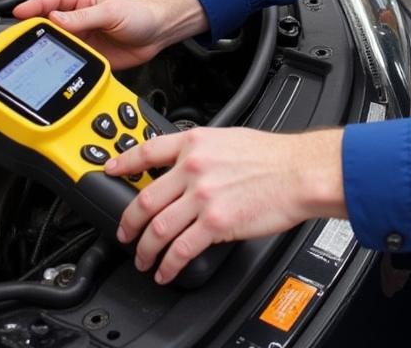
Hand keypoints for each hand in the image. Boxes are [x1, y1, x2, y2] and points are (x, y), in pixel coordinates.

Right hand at [13, 0, 207, 70]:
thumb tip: (56, 18)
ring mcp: (83, 39)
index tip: (18, 13)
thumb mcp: (111, 11)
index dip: (34, 6)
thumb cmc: (140, 14)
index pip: (52, 0)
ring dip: (47, 51)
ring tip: (35, 57)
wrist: (159, 33)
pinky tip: (55, 70)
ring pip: (57, 45)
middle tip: (20, 40)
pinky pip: (70, 61)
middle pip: (49, 25)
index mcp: (82, 1)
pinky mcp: (89, 57)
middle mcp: (79, 19)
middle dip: (34, 31)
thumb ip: (84, 16)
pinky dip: (61, 66)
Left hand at [105, 126, 345, 283]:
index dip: (122, 163)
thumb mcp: (232, 139)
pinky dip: (168, 265)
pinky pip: (180, 250)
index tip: (110, 171)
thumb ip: (204, 151)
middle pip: (144, 199)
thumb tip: (187, 165)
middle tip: (124, 233)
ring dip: (144, 250)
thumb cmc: (275, 156)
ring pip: (157, 229)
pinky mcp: (215, 222)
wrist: (300, 171)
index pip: (147, 151)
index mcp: (197, 142)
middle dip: (128, 223)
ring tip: (143, 259)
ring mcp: (203, 195)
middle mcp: (194, 167)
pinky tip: (166, 271)